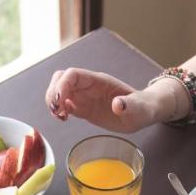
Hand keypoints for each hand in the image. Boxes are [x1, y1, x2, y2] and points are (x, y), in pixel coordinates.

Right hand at [44, 68, 175, 132]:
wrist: (141, 114)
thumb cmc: (142, 109)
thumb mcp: (138, 109)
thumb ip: (128, 106)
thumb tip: (117, 105)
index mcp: (99, 81)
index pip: (73, 74)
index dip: (62, 85)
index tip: (61, 102)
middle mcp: (88, 86)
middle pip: (60, 79)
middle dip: (53, 93)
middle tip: (57, 111)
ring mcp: (84, 97)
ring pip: (58, 90)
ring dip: (53, 102)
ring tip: (60, 117)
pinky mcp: (83, 108)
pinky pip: (64, 105)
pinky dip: (59, 111)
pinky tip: (64, 120)